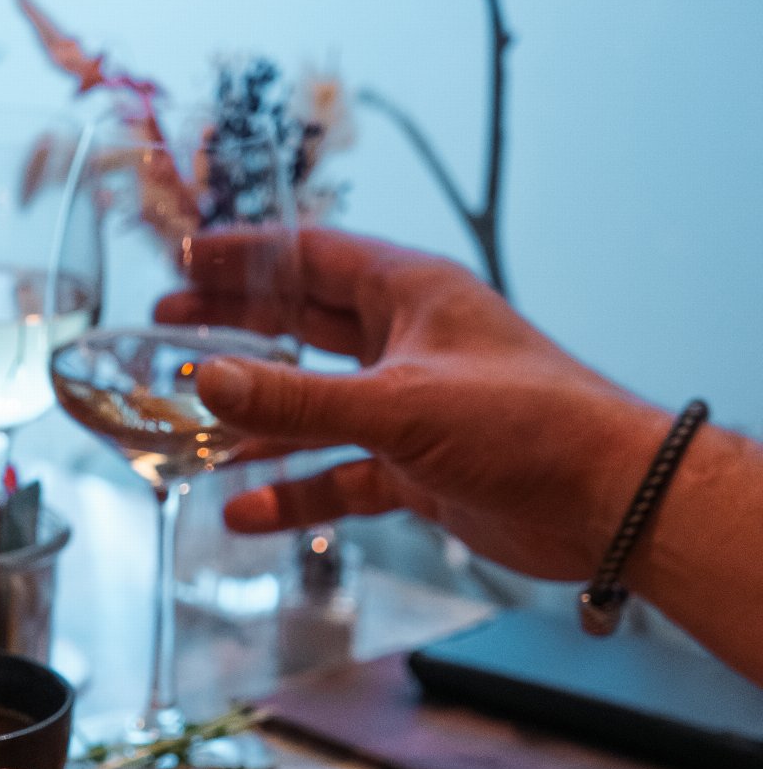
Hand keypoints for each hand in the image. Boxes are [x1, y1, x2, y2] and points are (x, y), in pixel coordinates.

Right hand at [176, 230, 669, 579]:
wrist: (603, 500)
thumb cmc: (526, 424)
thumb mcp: (397, 405)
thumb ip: (297, 401)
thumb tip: (205, 379)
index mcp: (408, 294)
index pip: (309, 259)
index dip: (244, 258)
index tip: (184, 260)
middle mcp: (405, 344)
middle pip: (302, 330)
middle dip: (235, 335)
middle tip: (165, 337)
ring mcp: (410, 410)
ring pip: (314, 411)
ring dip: (256, 426)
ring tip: (186, 432)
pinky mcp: (417, 470)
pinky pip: (338, 477)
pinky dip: (295, 492)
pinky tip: (245, 510)